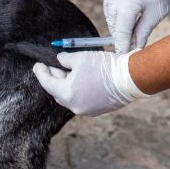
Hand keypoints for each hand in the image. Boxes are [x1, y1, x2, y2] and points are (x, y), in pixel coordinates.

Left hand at [32, 51, 149, 116]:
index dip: (41, 72)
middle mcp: (75, 106)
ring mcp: (87, 110)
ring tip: (68, 71)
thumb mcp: (80, 58)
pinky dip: (78, 90)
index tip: (37, 65)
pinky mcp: (98, 109)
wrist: (131, 78)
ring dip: (67, 85)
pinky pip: (82, 100)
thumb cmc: (105, 67)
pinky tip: (81, 80)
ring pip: (70, 97)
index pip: (47, 83)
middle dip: (54, 78)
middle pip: (57, 92)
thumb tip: (59, 60)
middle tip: (53, 66)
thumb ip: (65, 60)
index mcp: (67, 94)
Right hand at [103, 0, 169, 54]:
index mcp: (128, 3)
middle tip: (127, 45)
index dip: (122, 44)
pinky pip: (110, 3)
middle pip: (113, 23)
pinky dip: (115, 12)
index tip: (122, 55)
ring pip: (109, 14)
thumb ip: (142, 31)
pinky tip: (124, 16)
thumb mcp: (157, 12)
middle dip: (120, 34)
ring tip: (127, 31)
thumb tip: (135, 47)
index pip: (121, 31)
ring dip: (116, 23)